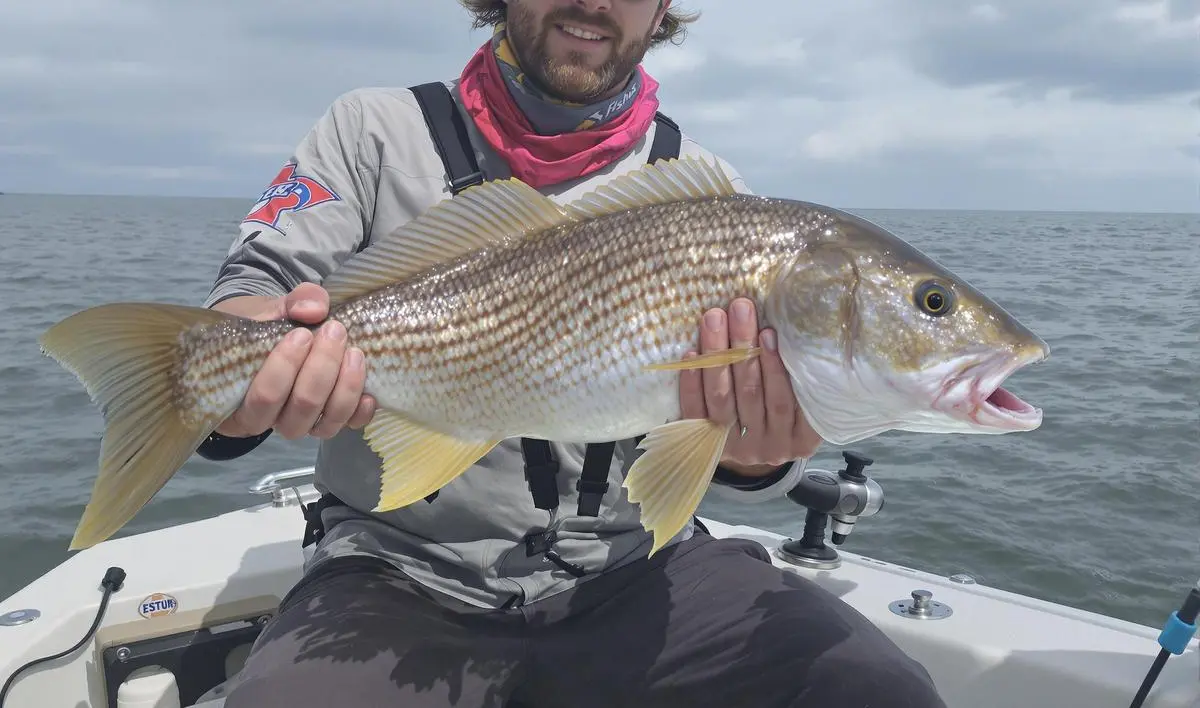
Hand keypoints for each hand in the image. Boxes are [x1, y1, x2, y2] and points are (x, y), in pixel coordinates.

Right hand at [213, 282, 375, 439]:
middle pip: (301, 407)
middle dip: (321, 369)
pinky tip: (369, 393)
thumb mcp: (270, 309)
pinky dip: (360, 412)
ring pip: (326, 422)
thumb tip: (314, 310)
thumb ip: (291, 303)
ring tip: (354, 353)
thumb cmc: (267, 326)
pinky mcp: (332, 421)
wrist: (283, 334)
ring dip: (345, 387)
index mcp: (246, 397)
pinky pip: (348, 426)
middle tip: (334, 331)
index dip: (284, 368)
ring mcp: (305, 422)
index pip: (264, 397)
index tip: (301, 333)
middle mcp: (274, 418)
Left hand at [678, 297, 821, 474]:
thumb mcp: (802, 408)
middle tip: (740, 309)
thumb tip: (784, 327)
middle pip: (752, 393)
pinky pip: (696, 414)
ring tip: (715, 320)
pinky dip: (692, 384)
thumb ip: (798, 382)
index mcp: (798, 438)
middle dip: (744, 348)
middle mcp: (768, 446)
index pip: (786, 400)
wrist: (754, 463)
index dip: (776, 366)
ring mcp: (736, 448)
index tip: (769, 331)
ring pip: (724, 399)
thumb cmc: (783, 416)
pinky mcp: (706, 445)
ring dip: (717, 356)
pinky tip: (691, 355)